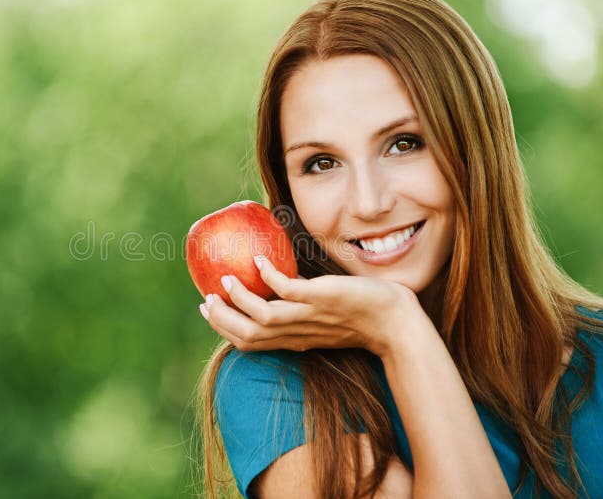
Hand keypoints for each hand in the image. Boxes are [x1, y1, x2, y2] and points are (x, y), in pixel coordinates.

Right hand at [199, 255, 427, 356]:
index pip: (249, 341)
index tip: (208, 308)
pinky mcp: (321, 298)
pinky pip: (286, 289)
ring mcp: (308, 316)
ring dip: (237, 298)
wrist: (395, 324)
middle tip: (206, 299)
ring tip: (224, 280)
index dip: (224, 328)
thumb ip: (302, 308)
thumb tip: (284, 282)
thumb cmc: (362, 318)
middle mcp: (296, 332)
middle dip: (221, 319)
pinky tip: (257, 261)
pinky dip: (267, 276)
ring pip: (260, 316)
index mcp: (293, 340)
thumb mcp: (324, 318)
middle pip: (246, 334)